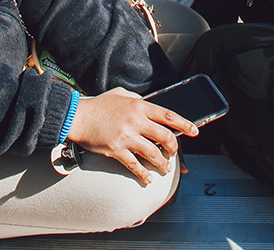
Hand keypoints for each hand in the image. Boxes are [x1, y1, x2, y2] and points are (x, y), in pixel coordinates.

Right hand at [67, 88, 196, 184]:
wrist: (78, 116)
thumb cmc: (99, 105)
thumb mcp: (121, 95)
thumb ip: (137, 100)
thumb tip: (148, 106)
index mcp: (139, 106)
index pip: (168, 115)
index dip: (184, 124)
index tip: (195, 131)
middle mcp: (136, 121)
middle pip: (165, 136)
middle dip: (174, 147)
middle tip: (174, 153)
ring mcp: (126, 136)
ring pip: (153, 153)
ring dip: (162, 163)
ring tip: (165, 168)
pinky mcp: (116, 150)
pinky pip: (135, 165)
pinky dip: (144, 174)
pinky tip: (148, 178)